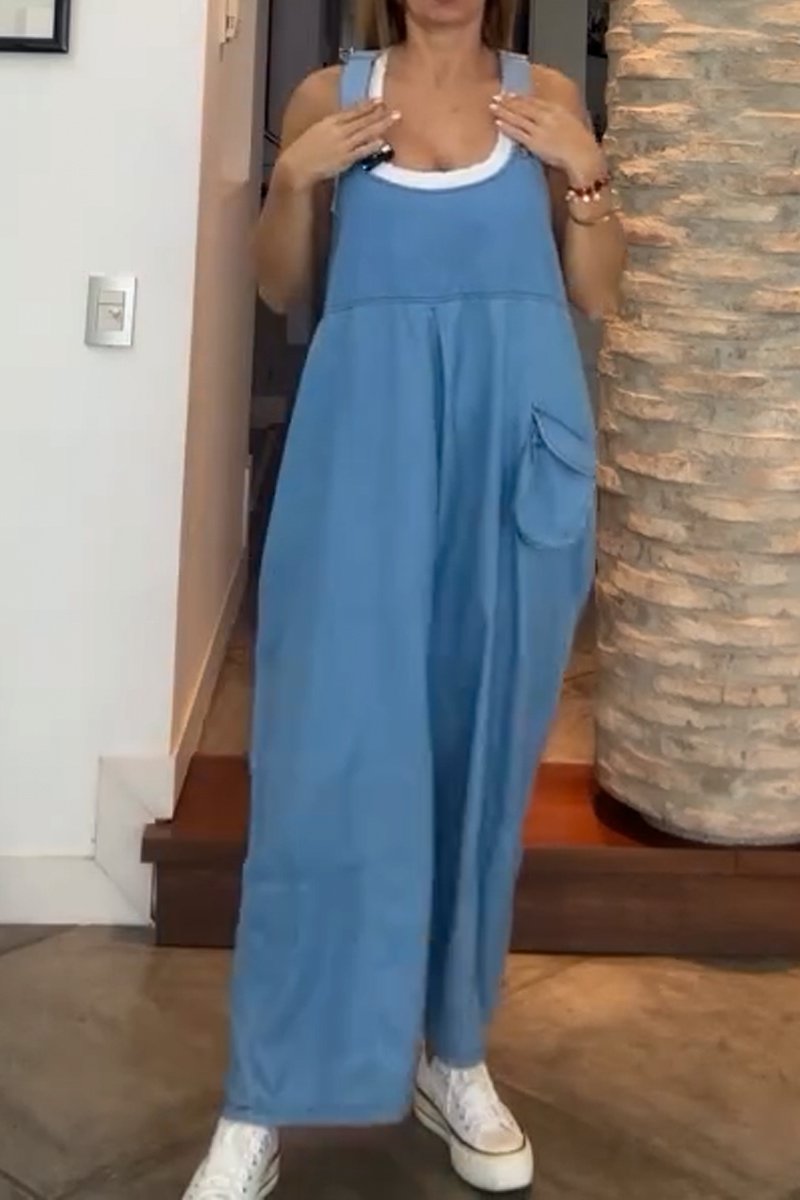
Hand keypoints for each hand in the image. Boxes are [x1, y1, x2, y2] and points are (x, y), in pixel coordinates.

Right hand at [277, 100, 400, 191]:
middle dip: (379, 113)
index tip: (379, 100)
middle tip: (393, 108)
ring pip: (365, 132)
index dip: (367, 105)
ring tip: (394, 119)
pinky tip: (382, 142)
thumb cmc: (306, 149)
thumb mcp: (318, 130)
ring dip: (381, 125)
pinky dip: (372, 146)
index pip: (353, 110)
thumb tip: (344, 122)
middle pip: (362, 119)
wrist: (297, 165)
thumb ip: (332, 125)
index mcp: (330, 121)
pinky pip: (361, 151)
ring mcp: (343, 144)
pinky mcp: (344, 159)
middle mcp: (338, 130)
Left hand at [490, 93, 605, 187]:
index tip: (510, 93)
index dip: (520, 96)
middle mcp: (546, 116)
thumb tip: (549, 120)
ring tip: (493, 106)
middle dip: (509, 100)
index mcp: (556, 110)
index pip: (534, 101)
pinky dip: (508, 127)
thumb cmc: (580, 144)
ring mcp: (539, 129)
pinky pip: (518, 133)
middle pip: (523, 106)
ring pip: (518, 117)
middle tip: (496, 96)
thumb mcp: (569, 125)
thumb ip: (557, 120)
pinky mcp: (535, 143)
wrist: (583, 155)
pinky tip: (499, 122)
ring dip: (504, 111)